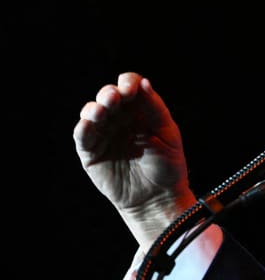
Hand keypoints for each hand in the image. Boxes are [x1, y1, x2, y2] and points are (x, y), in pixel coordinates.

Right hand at [73, 72, 197, 248]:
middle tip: (115, 97)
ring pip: (91, 112)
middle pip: (107, 96)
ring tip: (102, 110)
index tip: (131, 87)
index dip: (127, 83)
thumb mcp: (167, 133)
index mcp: (139, 111)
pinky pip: (82, 136)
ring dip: (94, 108)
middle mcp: (119, 119)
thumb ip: (155, 108)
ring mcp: (104, 134)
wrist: (159, 197)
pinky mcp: (90, 152)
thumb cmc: (167, 165)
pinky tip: (91, 123)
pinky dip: (84, 127)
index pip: (129, 87)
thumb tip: (143, 82)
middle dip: (109, 94)